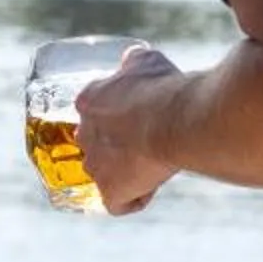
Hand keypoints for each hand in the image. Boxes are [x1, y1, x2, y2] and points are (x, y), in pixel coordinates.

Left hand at [74, 43, 183, 215]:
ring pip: (103, 174)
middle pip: (95, 144)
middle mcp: (85, 133)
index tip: (140, 118)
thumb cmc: (164, 88)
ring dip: (124, 173)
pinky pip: (117, 203)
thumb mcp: (148, 62)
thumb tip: (131, 57)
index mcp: (89, 100)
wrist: (177, 120)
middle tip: (144, 143)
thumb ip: (134, 62)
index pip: (95, 112)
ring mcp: (95, 164)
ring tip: (151, 166)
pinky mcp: (110, 190)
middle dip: (117, 146)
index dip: (118, 118)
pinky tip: (150, 188)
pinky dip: (133, 199)